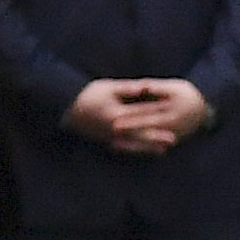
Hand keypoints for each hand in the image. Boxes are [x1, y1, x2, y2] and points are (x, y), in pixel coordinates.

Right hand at [64, 77, 208, 155]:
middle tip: (172, 140)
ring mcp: (109, 137)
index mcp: (117, 114)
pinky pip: (123, 149)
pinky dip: (134, 151)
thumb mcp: (108, 86)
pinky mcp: (104, 140)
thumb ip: (129, 88)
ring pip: (133, 145)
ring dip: (148, 148)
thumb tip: (146, 87)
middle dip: (157, 138)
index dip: (157, 116)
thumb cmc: (88, 94)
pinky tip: (142, 153)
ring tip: (163, 151)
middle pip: (140, 135)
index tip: (171, 117)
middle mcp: (114, 129)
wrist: (67, 108)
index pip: (141, 115)